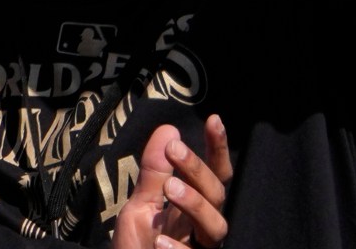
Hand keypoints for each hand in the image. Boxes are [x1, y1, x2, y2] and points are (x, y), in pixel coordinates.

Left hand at [113, 117, 232, 248]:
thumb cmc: (137, 246)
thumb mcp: (141, 206)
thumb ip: (154, 173)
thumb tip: (168, 129)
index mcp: (195, 209)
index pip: (214, 176)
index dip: (217, 149)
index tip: (215, 119)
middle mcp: (203, 229)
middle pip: (218, 197)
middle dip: (198, 171)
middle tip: (173, 149)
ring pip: (217, 228)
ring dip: (196, 204)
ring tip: (171, 189)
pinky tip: (161, 241)